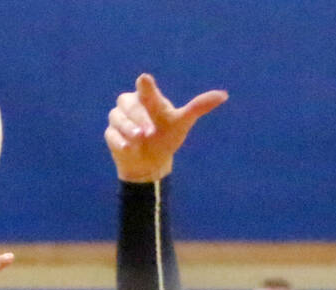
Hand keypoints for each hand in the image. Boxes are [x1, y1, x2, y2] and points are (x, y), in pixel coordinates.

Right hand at [104, 74, 227, 182]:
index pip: (145, 88)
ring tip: (140, 139)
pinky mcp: (112, 134)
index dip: (145, 86)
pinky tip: (128, 148)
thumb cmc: (167, 137)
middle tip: (148, 131)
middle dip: (138, 117)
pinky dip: (119, 141)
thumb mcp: (183, 123)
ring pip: (117, 118)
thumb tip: (224, 95)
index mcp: (147, 97)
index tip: (144, 80)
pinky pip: (111, 134)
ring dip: (128, 128)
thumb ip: (199, 107)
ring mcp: (119, 119)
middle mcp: (131, 104)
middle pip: (128, 104)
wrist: (150, 163)